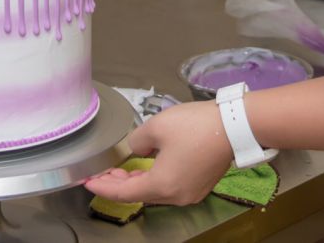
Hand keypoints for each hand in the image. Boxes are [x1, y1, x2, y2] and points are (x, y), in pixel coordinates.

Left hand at [84, 100, 232, 205]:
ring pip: (155, 192)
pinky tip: (146, 168)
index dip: (103, 187)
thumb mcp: (156, 126)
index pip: (123, 193)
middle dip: (118, 185)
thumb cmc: (195, 126)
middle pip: (139, 195)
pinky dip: (154, 180)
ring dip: (136, 182)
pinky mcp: (200, 186)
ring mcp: (190, 194)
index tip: (88, 181)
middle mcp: (176, 196)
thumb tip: (137, 150)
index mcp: (162, 185)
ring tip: (121, 170)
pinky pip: (170, 187)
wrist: (235, 126)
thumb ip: (137, 141)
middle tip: (102, 173)